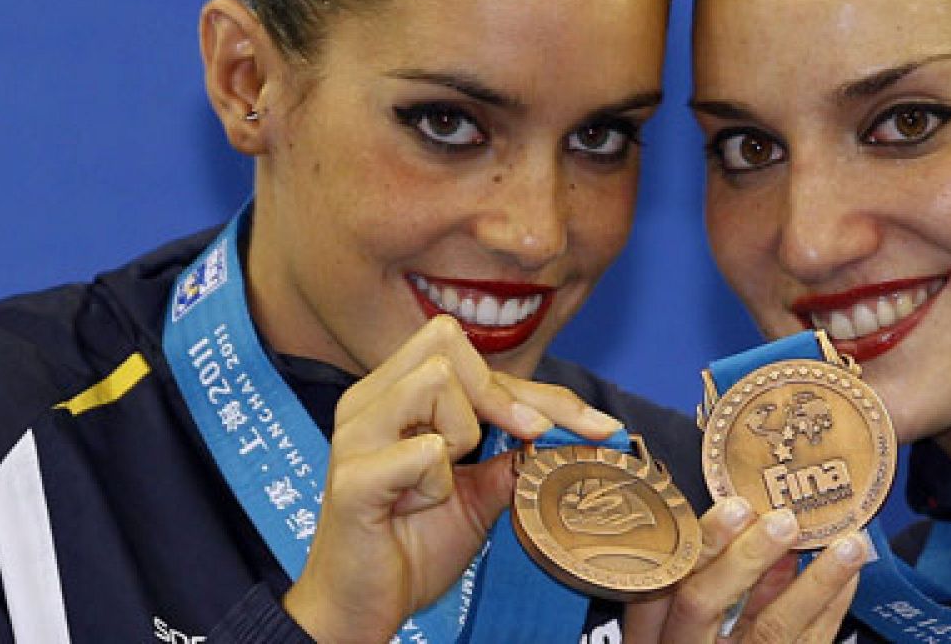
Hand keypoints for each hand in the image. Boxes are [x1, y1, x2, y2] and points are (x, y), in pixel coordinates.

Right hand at [282, 315, 621, 643]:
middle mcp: (368, 401)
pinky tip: (418, 506)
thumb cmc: (411, 546)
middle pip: (447, 342)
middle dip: (502, 394)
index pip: (472, 357)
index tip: (598, 426)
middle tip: (524, 439)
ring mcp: (355, 435)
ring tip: (443, 481)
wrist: (361, 608)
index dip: (541, 389)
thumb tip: (568, 437)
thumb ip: (512, 458)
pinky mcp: (352, 478)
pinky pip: (424, 450)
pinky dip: (438, 482)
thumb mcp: (479, 495)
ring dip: (462, 434)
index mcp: (393, 394)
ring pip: (436, 380)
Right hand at [622, 498, 867, 642]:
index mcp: (654, 634)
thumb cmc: (704, 639)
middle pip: (702, 604)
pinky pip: (808, 643)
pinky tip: (849, 576)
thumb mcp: (683, 621)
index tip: (733, 506)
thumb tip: (751, 520)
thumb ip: (706, 579)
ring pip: (769, 629)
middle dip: (743, 557)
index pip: (657, 581)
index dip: (696, 545)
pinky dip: (830, 606)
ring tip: (848, 544)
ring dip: (813, 582)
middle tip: (782, 521)